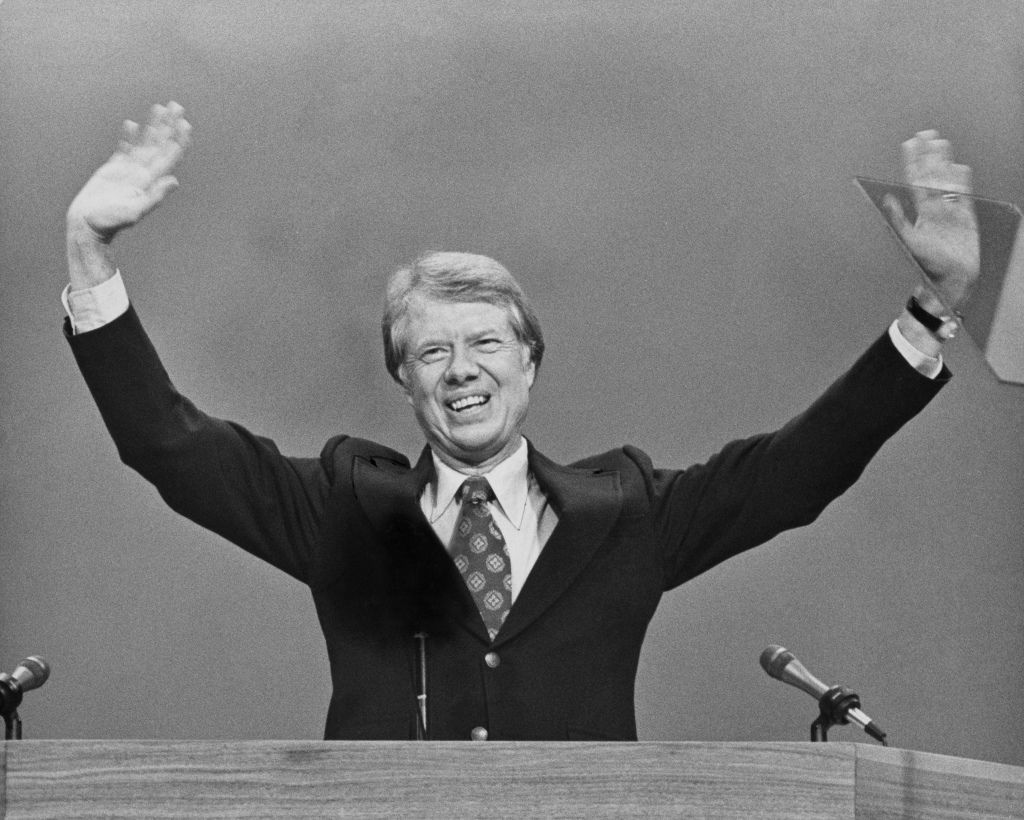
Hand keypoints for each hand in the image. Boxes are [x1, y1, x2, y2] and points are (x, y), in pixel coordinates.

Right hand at [67, 102, 191, 241]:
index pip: (169, 155)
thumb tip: (174, 181)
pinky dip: (130, 136)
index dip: (178, 139)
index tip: (185, 123)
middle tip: (177, 106)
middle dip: (170, 125)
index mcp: (150, 181)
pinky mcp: (113, 170)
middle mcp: (143, 173)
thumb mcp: (135, 211)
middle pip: (161, 144)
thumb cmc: (109, 222)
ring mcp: (129, 171)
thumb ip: (155, 197)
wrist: (88, 225)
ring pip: (145, 143)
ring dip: (154, 126)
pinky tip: (133, 124)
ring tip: (160, 107)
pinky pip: (125, 149)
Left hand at [882, 130, 978, 309]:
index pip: (916, 181)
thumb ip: (899, 219)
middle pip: (932, 175)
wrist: (952, 279)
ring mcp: (951, 211)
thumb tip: (886, 199)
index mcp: (920, 212)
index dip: (913, 162)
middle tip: (926, 133)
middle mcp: (934, 208)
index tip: (910, 143)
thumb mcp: (910, 241)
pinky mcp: (966, 217)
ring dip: (944, 162)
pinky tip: (958, 167)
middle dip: (929, 155)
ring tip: (940, 142)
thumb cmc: (929, 265)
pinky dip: (961, 181)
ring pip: (948, 180)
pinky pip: (964, 195)